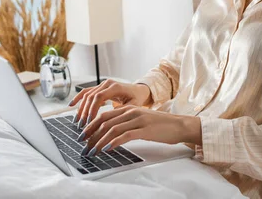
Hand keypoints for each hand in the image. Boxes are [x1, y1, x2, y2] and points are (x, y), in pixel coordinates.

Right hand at [68, 79, 151, 127]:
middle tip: (81, 126)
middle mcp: (107, 84)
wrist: (138, 90)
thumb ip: (122, 111)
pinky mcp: (99, 88)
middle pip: (91, 96)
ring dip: (81, 108)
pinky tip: (71, 105)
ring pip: (87, 95)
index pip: (99, 96)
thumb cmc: (136, 98)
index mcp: (116, 87)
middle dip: (85, 112)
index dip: (92, 109)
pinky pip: (86, 92)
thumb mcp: (133, 106)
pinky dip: (78, 98)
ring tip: (77, 122)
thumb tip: (110, 119)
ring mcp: (102, 84)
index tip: (89, 121)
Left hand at [76, 105, 201, 155]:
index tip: (82, 136)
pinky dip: (113, 142)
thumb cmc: (160, 125)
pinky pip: (124, 135)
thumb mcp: (140, 120)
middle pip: (104, 121)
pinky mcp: (144, 129)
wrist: (178, 125)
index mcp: (128, 108)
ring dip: (99, 141)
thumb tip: (109, 133)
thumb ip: (126, 123)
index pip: (104, 115)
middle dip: (90, 134)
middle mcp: (131, 112)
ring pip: (112, 129)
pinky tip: (107, 149)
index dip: (90, 125)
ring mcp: (137, 120)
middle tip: (83, 145)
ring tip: (92, 151)